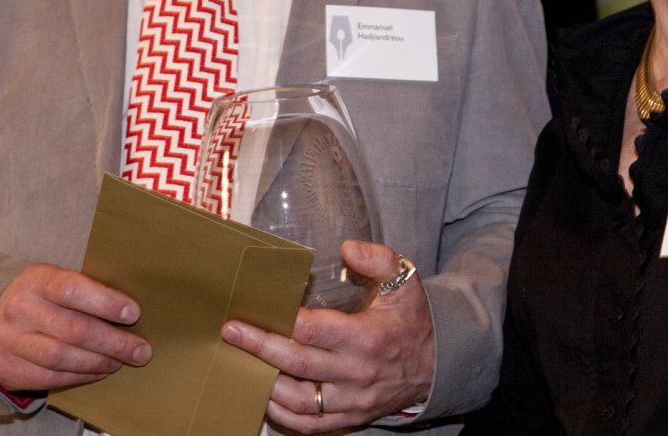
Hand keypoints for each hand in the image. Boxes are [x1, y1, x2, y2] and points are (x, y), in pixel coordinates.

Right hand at [0, 263, 150, 391]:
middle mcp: (19, 309)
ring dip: (98, 362)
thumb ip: (87, 290)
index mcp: (36, 280)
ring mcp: (7, 340)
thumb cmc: (43, 296)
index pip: (72, 290)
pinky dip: (79, 377)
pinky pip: (48, 377)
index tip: (134, 314)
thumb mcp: (58, 280)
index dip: (106, 303)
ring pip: (61, 357)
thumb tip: (132, 311)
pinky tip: (98, 372)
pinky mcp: (4, 367)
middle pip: (73, 329)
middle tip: (140, 350)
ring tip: (119, 362)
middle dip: (113, 342)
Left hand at [222, 240, 434, 433]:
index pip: (314, 331)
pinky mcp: (349, 418)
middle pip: (297, 364)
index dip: (282, 321)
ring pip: (297, 400)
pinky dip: (282, 415)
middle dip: (259, 347)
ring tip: (239, 363)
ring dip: (264, 383)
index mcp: (366, 338)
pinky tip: (265, 396)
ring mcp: (351, 401)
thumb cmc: (412, 321)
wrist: (436, 366)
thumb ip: (379, 260)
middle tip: (230, 332)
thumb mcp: (406, 283)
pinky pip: (309, 424)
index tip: (256, 309)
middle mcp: (356, 374)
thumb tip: (348, 249)